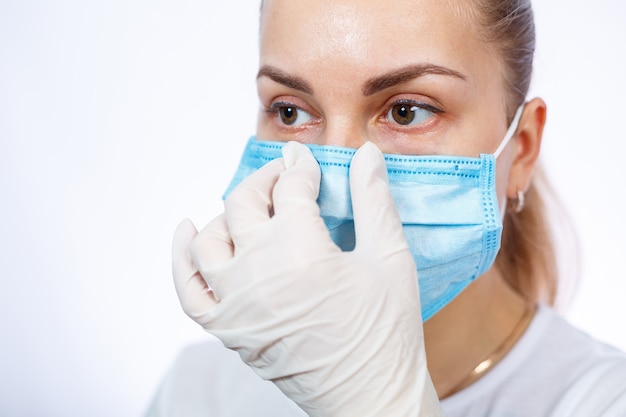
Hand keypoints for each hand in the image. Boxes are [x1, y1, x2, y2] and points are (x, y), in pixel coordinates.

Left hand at [173, 141, 444, 416]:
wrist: (368, 397)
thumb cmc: (386, 332)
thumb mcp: (390, 260)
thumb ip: (374, 201)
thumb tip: (365, 155)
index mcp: (300, 250)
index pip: (290, 188)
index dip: (300, 167)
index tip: (306, 160)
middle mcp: (257, 271)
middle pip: (243, 203)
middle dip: (265, 179)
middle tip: (284, 176)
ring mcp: (235, 302)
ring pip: (210, 238)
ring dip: (229, 213)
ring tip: (252, 207)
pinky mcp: (227, 329)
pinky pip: (188, 288)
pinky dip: (182, 257)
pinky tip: (188, 233)